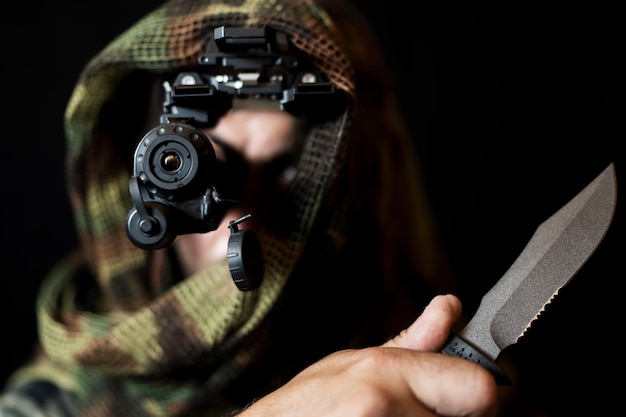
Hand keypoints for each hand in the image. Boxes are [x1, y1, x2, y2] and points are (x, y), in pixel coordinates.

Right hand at [238, 294, 496, 416]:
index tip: (466, 400)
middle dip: (456, 413)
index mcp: (386, 372)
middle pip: (474, 413)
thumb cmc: (306, 406)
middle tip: (428, 411)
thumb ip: (412, 341)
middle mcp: (387, 406)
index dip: (475, 394)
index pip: (478, 386)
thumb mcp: (355, 363)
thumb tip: (449, 309)